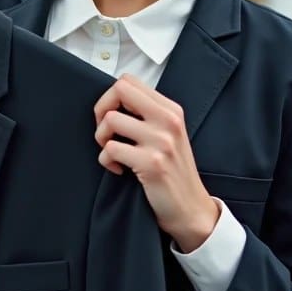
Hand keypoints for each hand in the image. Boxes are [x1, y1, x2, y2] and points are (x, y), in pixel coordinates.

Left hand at [93, 74, 219, 251]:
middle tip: (105, 132)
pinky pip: (110, 149)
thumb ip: (147, 115)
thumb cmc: (173, 171)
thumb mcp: (168, 135)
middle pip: (119, 90)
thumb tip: (112, 101)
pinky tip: (119, 169)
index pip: (129, 81)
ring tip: (112, 153)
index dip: (110, 97)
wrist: (191, 209)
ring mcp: (161, 141)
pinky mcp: (151, 163)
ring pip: (110, 120)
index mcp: (171, 110)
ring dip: (101, 139)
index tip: (110, 116)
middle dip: (101, 110)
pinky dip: (106, 161)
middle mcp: (168, 120)